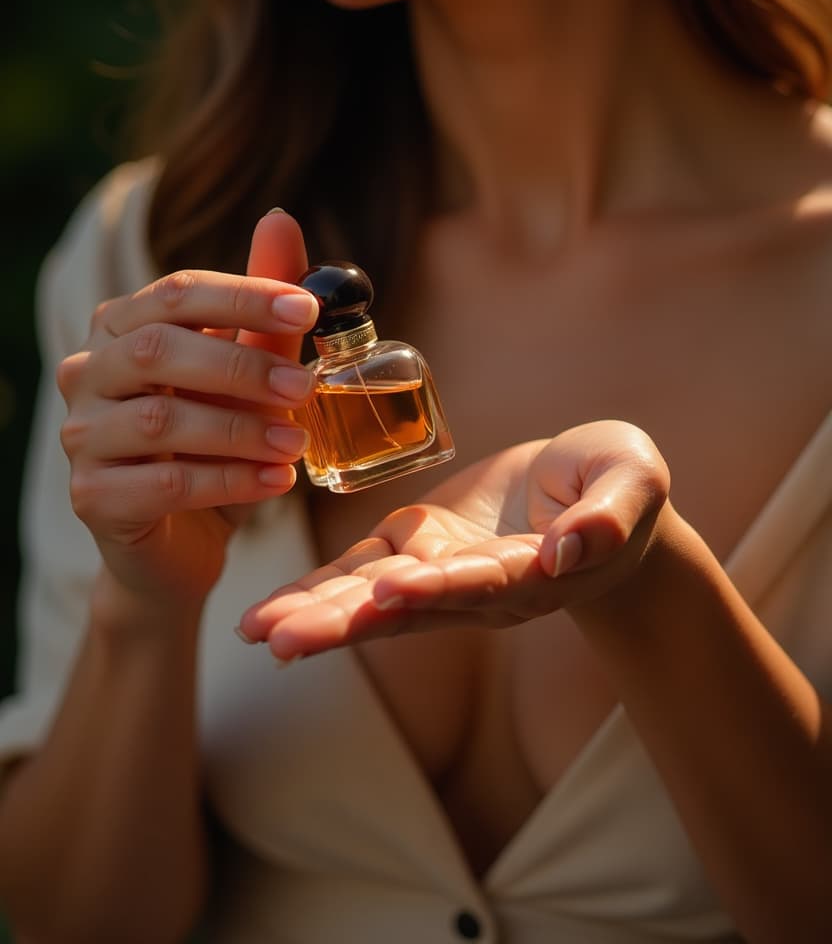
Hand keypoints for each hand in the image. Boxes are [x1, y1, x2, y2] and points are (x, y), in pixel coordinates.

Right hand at [58, 211, 317, 612]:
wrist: (181, 540)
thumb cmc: (214, 445)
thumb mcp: (245, 376)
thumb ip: (261, 310)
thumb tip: (281, 220)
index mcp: (122, 328)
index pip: (176, 293)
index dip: (243, 294)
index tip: (309, 305)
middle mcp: (87, 372)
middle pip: (157, 348)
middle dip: (240, 364)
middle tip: (303, 387)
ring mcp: (82, 435)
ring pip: (160, 421)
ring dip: (240, 430)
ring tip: (297, 443)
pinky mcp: (91, 497)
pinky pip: (164, 483)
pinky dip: (230, 480)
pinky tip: (276, 482)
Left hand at [239, 420, 670, 658]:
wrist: (592, 494)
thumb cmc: (618, 485)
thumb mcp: (631, 483)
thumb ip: (609, 515)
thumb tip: (572, 549)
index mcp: (534, 571)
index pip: (484, 581)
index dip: (440, 586)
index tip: (391, 592)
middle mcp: (480, 586)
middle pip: (410, 608)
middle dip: (347, 621)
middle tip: (285, 640)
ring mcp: (444, 570)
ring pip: (374, 597)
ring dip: (316, 613)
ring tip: (257, 631)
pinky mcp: (418, 547)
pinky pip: (361, 571)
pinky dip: (316, 590)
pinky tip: (267, 611)